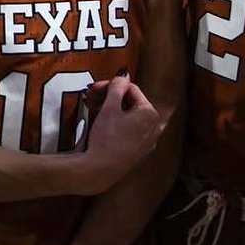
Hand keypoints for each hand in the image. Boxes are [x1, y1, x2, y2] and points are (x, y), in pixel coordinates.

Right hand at [74, 75, 160, 195]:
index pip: (131, 89)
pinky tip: (100, 121)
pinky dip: (115, 123)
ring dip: (109, 109)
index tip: (94, 88)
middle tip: (91, 96)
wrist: (100, 170)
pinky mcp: (137, 152)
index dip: (110, 85)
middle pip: (130, 103)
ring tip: (91, 107)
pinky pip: (128, 130)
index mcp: (151, 114)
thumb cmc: (107, 137)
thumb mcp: (110, 107)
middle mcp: (154, 128)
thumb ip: (117, 86)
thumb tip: (123, 74)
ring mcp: (147, 142)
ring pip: (128, 117)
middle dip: (109, 97)